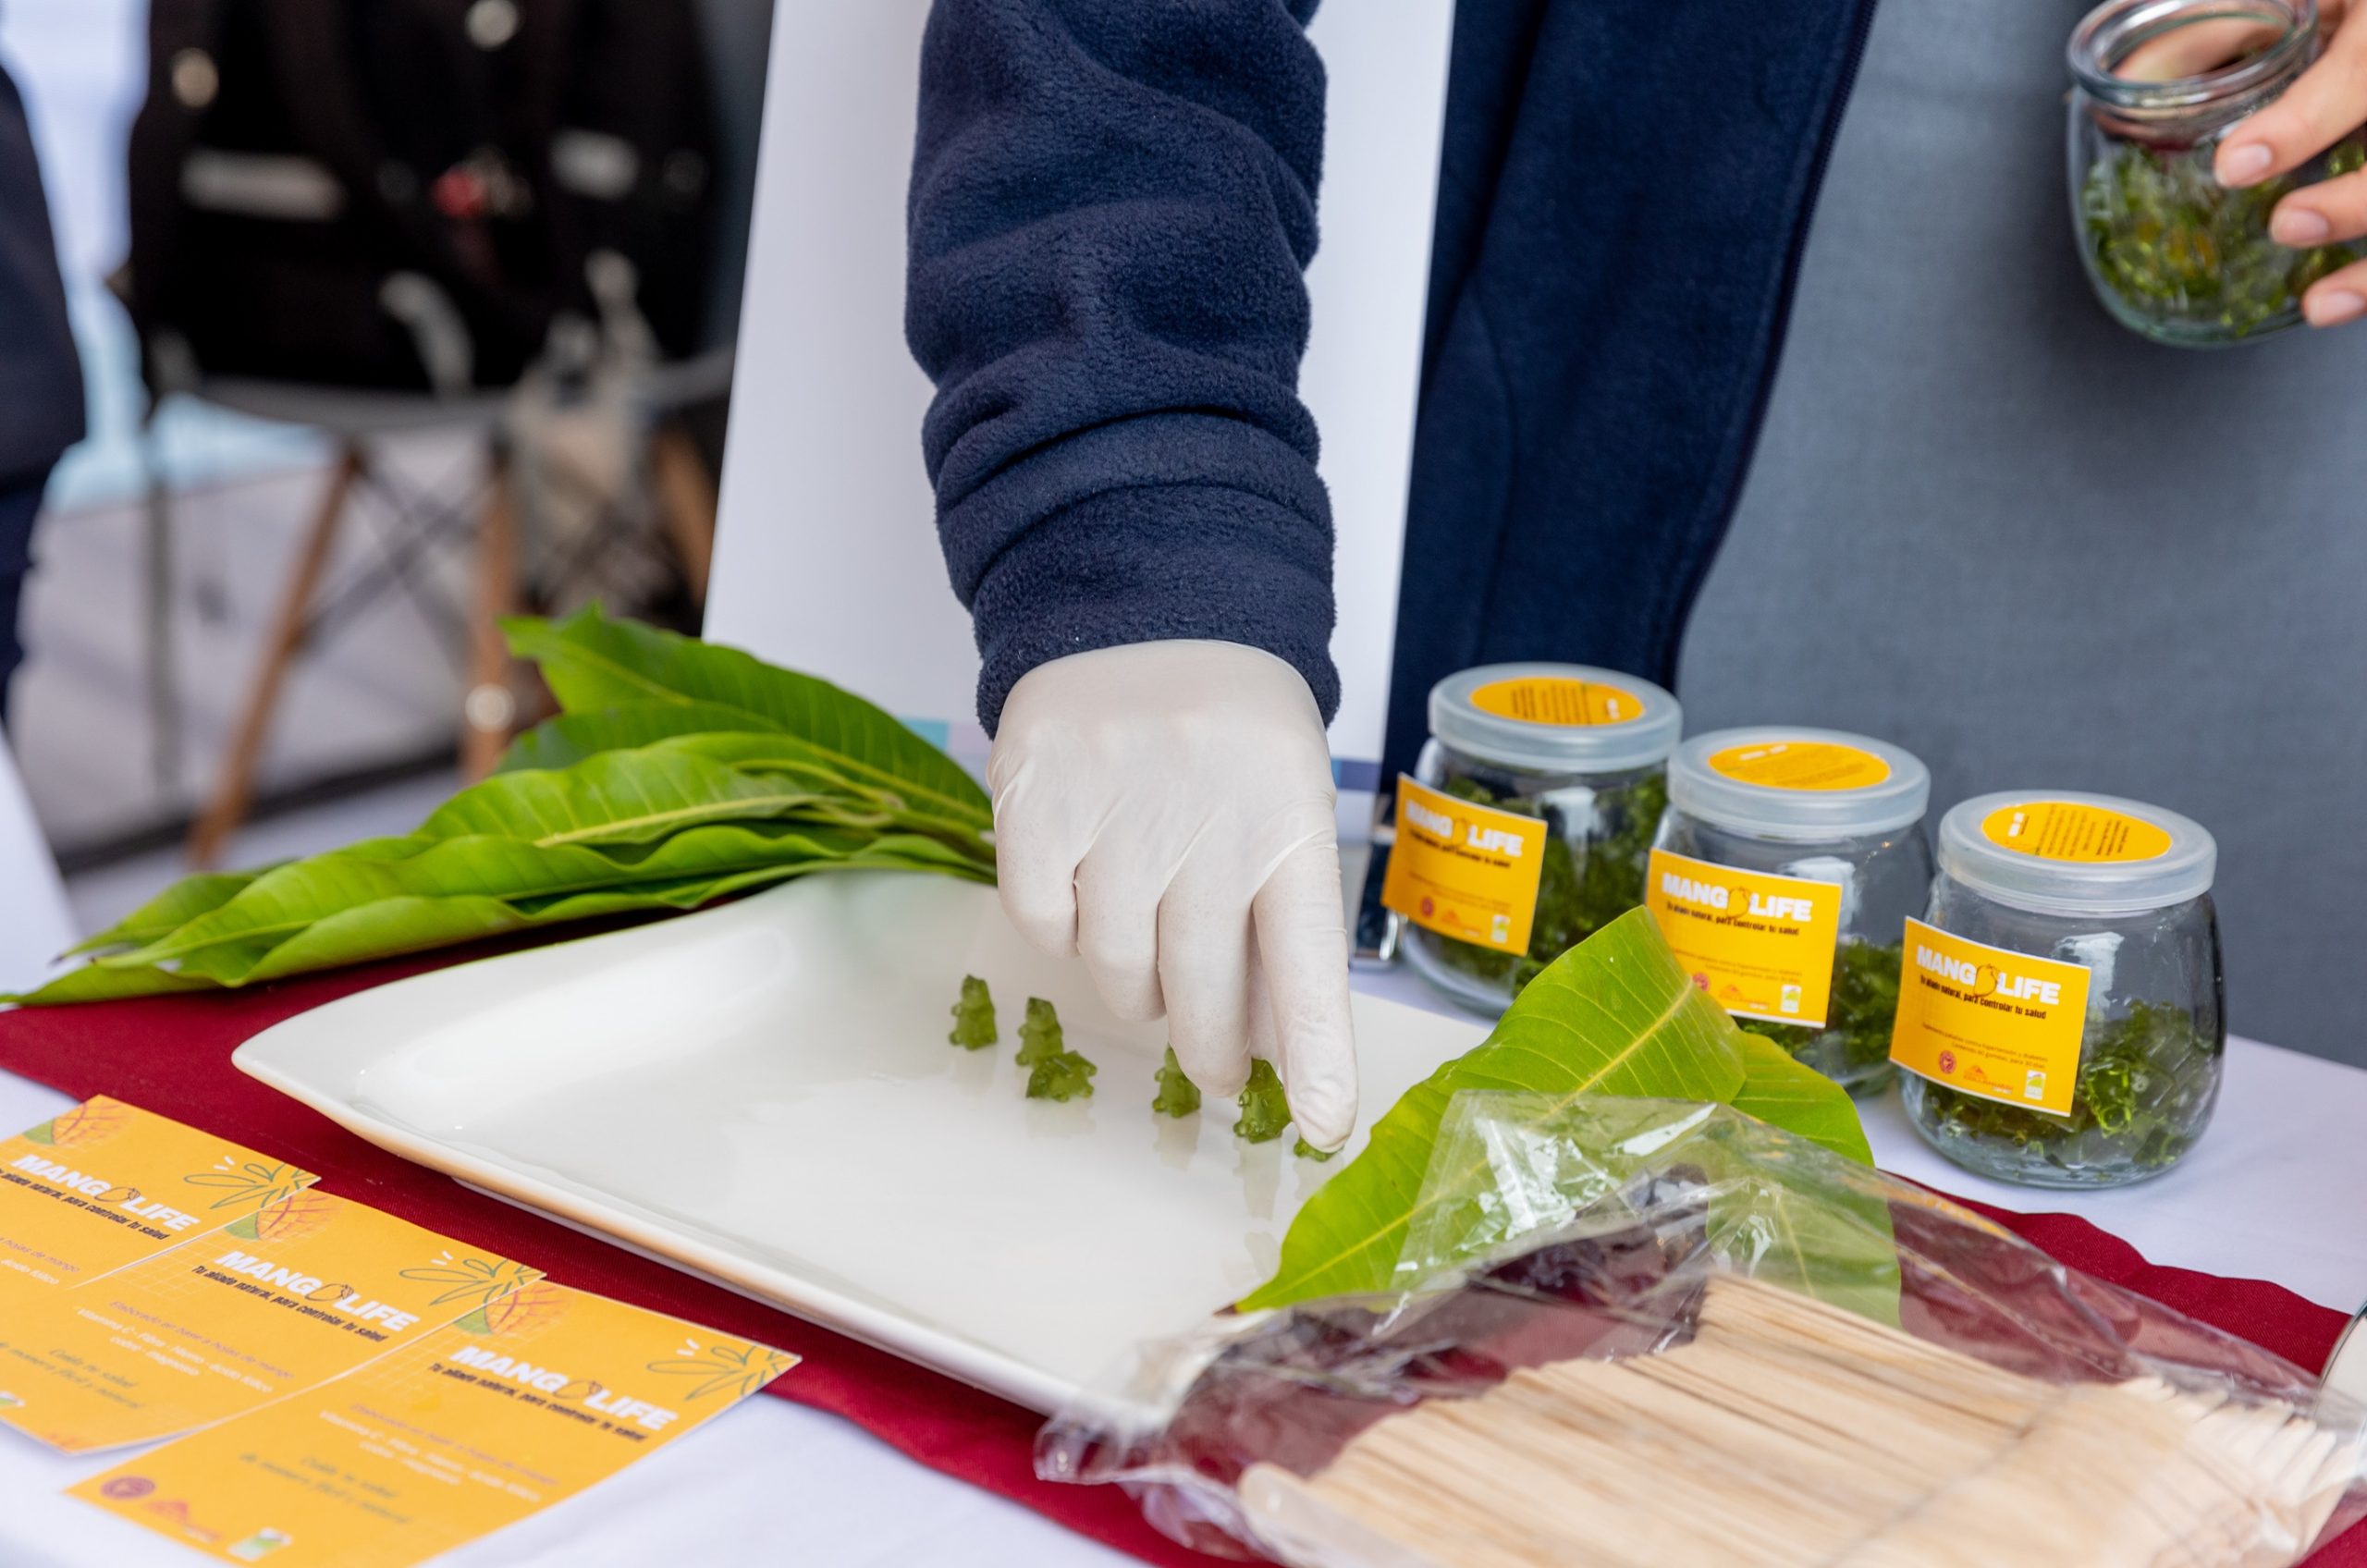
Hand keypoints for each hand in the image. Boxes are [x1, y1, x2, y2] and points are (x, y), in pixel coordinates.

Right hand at [988, 640, 1356, 1149]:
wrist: (1144, 606)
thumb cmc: (1232, 734)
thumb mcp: (1286, 804)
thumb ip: (1278, 917)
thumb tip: (1269, 1050)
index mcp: (1288, 819)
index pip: (1306, 960)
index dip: (1314, 1051)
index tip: (1321, 1124)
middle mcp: (1204, 818)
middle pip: (1203, 990)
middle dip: (1215, 1050)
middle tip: (1218, 1069)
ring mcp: (1113, 809)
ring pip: (1118, 971)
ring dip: (1139, 988)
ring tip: (1154, 953)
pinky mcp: (1035, 799)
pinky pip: (1044, 924)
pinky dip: (1066, 931)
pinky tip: (1091, 891)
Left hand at [2213, 0, 2366, 325]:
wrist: (2358, 14)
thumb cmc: (2327, 8)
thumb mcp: (2277, 1)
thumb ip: (2210, 33)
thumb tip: (2133, 79)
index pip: (2361, 70)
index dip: (2302, 123)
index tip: (2236, 165)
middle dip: (2356, 203)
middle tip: (2284, 225)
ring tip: (2318, 299)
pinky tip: (2330, 304)